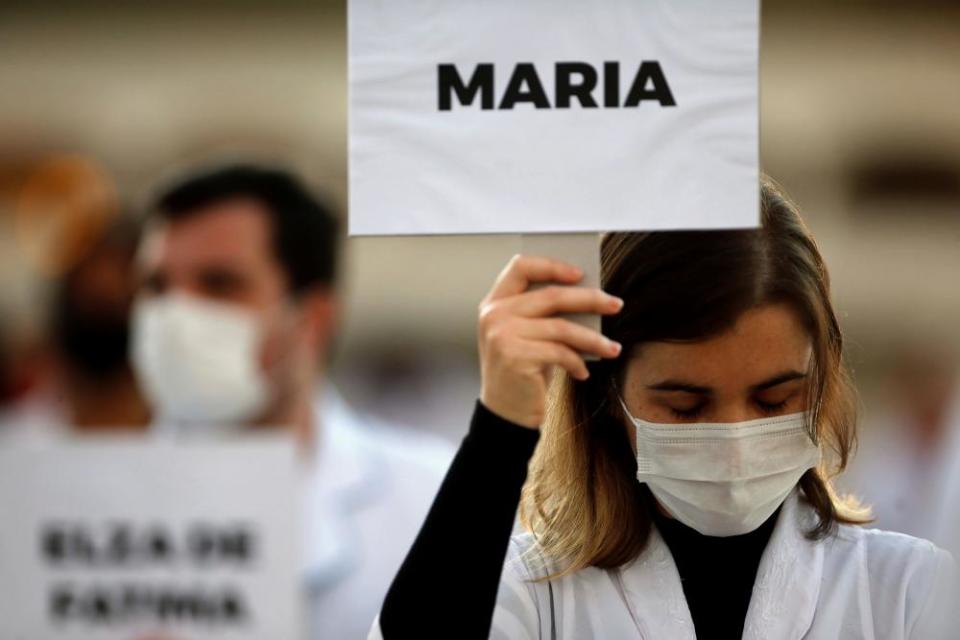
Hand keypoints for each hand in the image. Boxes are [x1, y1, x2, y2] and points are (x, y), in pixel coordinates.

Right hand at [478, 254, 623, 428]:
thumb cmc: (523, 370)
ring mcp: (502, 335)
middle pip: (551, 295)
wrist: (505, 413)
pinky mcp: (515, 357)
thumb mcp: (528, 336)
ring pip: (562, 326)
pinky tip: (583, 373)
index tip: (581, 274)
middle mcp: (495, 315)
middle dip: (590, 298)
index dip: (553, 265)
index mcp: (495, 302)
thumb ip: (545, 314)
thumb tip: (590, 296)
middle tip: (616, 304)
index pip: (521, 267)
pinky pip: (560, 352)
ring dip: (594, 338)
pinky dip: (577, 362)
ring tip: (612, 348)